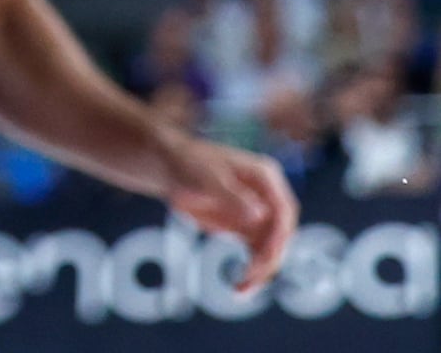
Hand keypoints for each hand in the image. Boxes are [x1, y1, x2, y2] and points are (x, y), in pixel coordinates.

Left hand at [160, 132, 298, 288]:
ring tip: (242, 290)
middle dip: (270, 258)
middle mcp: (269, 198)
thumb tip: (260, 215)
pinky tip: (241, 287)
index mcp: (265, 177)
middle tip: (251, 276)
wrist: (169, 166)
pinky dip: (252, 271)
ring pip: (271, 249)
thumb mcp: (207, 177)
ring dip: (262, 271)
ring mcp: (260, 215)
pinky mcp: (247, 230)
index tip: (266, 255)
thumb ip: (232, 196)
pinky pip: (256, 254)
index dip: (279, 235)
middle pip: (281, 234)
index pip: (284, 210)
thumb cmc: (188, 163)